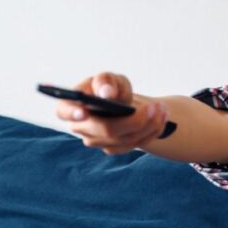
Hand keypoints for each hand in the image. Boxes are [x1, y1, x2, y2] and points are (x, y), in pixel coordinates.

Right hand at [54, 72, 168, 154]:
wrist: (120, 102)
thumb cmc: (109, 87)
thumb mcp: (108, 79)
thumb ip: (105, 81)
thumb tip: (107, 93)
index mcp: (71, 107)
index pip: (64, 111)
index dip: (72, 113)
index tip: (83, 112)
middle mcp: (81, 127)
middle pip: (106, 130)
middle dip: (133, 121)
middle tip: (152, 107)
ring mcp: (97, 141)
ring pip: (125, 139)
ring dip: (149, 125)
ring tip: (162, 108)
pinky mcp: (114, 148)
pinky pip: (135, 144)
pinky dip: (152, 131)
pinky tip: (162, 118)